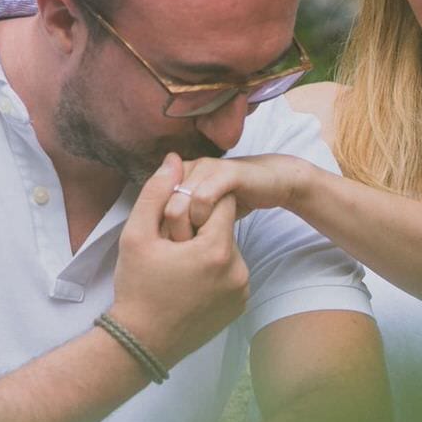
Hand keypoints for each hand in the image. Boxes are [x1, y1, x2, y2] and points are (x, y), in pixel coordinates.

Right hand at [112, 154, 249, 365]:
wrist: (141, 342)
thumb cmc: (137, 288)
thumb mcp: (136, 235)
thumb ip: (156, 192)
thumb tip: (174, 159)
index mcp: (216, 250)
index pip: (221, 203)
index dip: (197, 204)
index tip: (176, 221)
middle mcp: (238, 270)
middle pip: (225, 228)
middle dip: (201, 231)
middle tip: (172, 250)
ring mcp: (242, 291)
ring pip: (228, 251)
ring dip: (208, 252)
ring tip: (178, 271)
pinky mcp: (239, 307)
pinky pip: (231, 276)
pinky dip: (214, 275)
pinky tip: (189, 286)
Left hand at [164, 154, 308, 240]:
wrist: (271, 182)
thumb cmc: (234, 200)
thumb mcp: (203, 212)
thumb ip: (182, 219)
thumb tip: (159, 241)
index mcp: (177, 176)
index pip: (150, 205)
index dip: (156, 230)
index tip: (167, 251)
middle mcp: (187, 168)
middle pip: (159, 207)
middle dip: (168, 233)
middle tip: (179, 253)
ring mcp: (205, 168)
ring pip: (177, 204)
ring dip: (184, 230)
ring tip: (193, 246)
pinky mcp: (225, 173)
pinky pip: (203, 198)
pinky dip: (202, 218)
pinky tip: (210, 231)